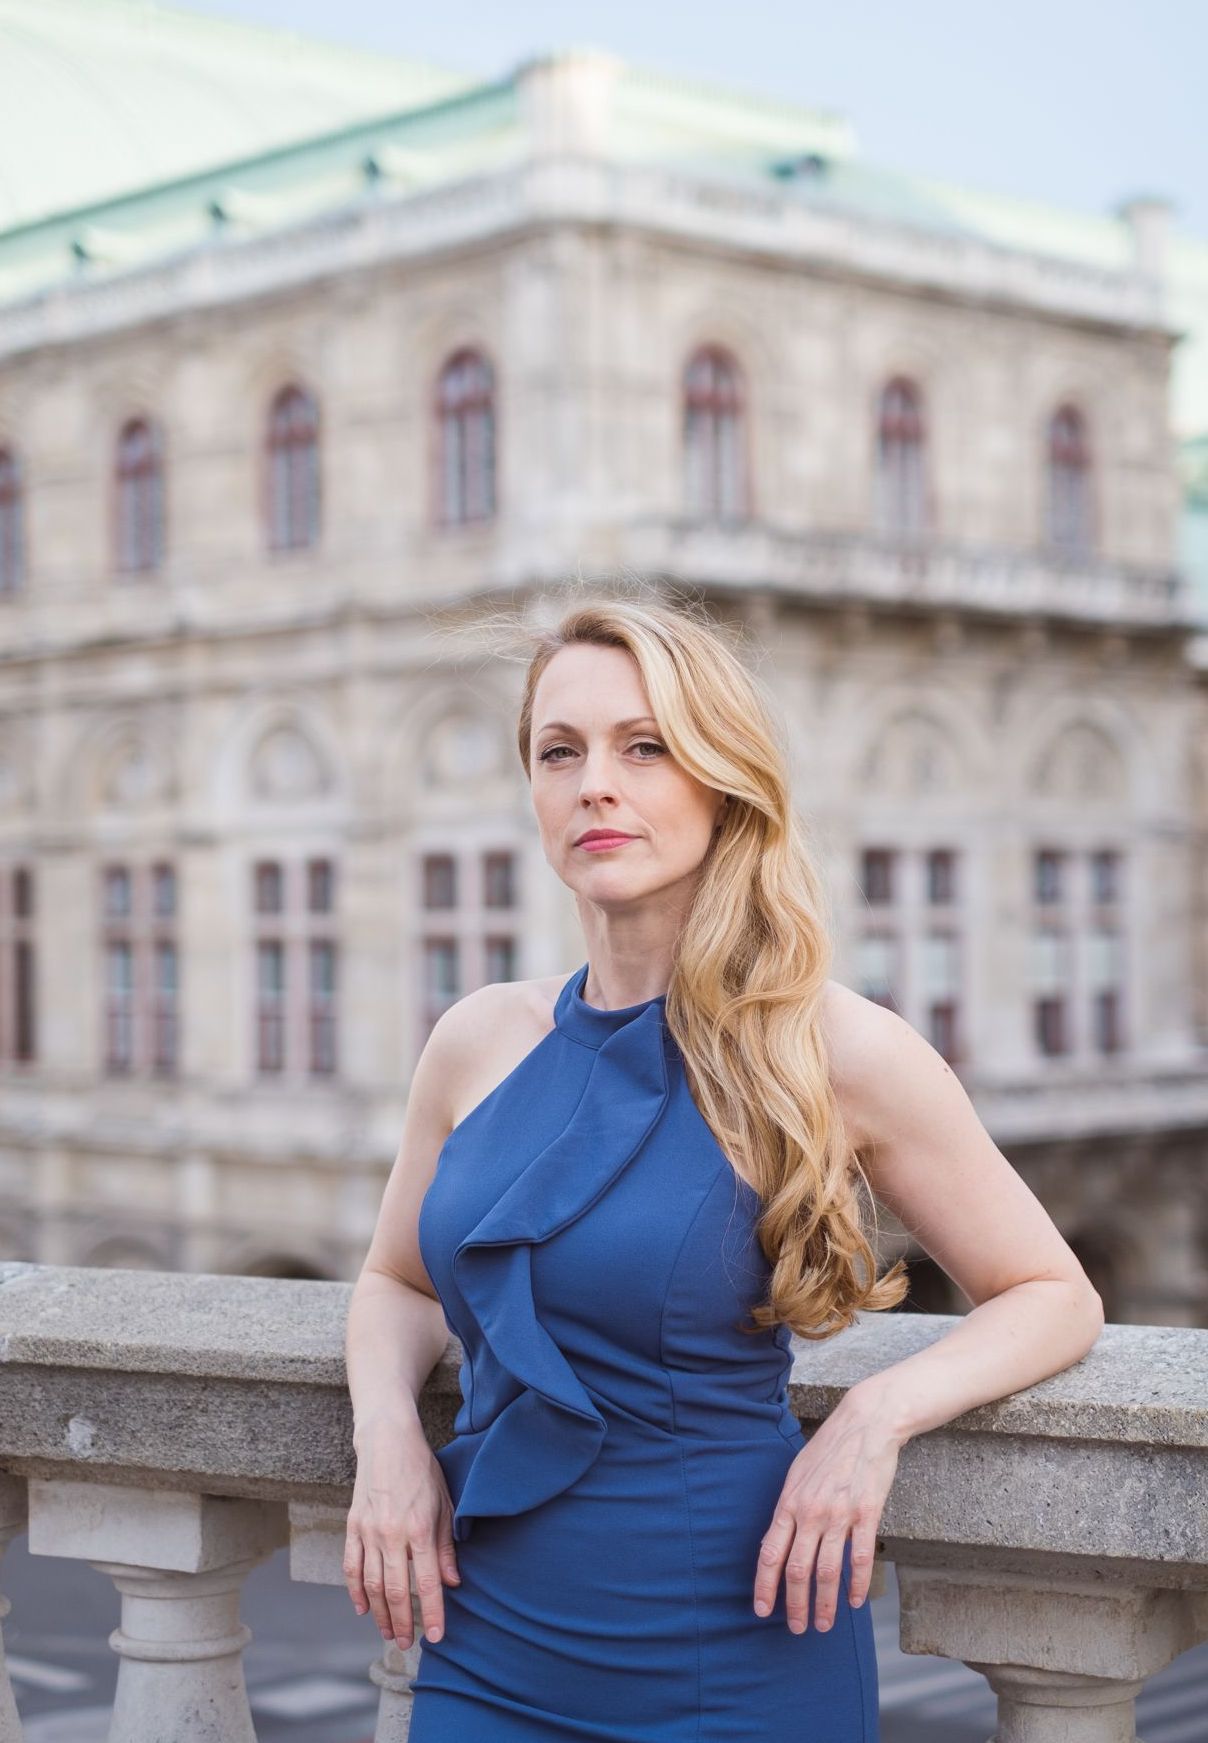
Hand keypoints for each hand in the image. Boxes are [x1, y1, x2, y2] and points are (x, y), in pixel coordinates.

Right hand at [343, 1413, 460, 1649]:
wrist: (387, 1441)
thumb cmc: (421, 1470)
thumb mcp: (444, 1503)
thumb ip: (446, 1546)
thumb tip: (452, 1582)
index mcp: (419, 1529)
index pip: (427, 1583)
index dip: (432, 1613)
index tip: (435, 1636)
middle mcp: (391, 1535)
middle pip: (396, 1591)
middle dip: (403, 1622)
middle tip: (408, 1643)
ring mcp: (368, 1532)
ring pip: (372, 1585)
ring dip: (379, 1614)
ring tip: (389, 1633)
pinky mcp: (353, 1526)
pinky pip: (350, 1567)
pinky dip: (355, 1591)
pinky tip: (362, 1608)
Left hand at [754, 1388, 900, 1632]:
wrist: (865, 1424)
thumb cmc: (829, 1449)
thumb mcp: (797, 1473)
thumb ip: (789, 1507)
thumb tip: (778, 1538)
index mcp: (789, 1502)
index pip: (771, 1552)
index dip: (764, 1585)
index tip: (762, 1610)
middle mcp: (810, 1512)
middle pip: (797, 1569)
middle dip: (795, 1604)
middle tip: (797, 1628)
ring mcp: (838, 1514)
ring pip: (827, 1571)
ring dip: (824, 1604)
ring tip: (823, 1624)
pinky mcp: (866, 1514)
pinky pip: (859, 1558)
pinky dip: (857, 1585)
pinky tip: (855, 1602)